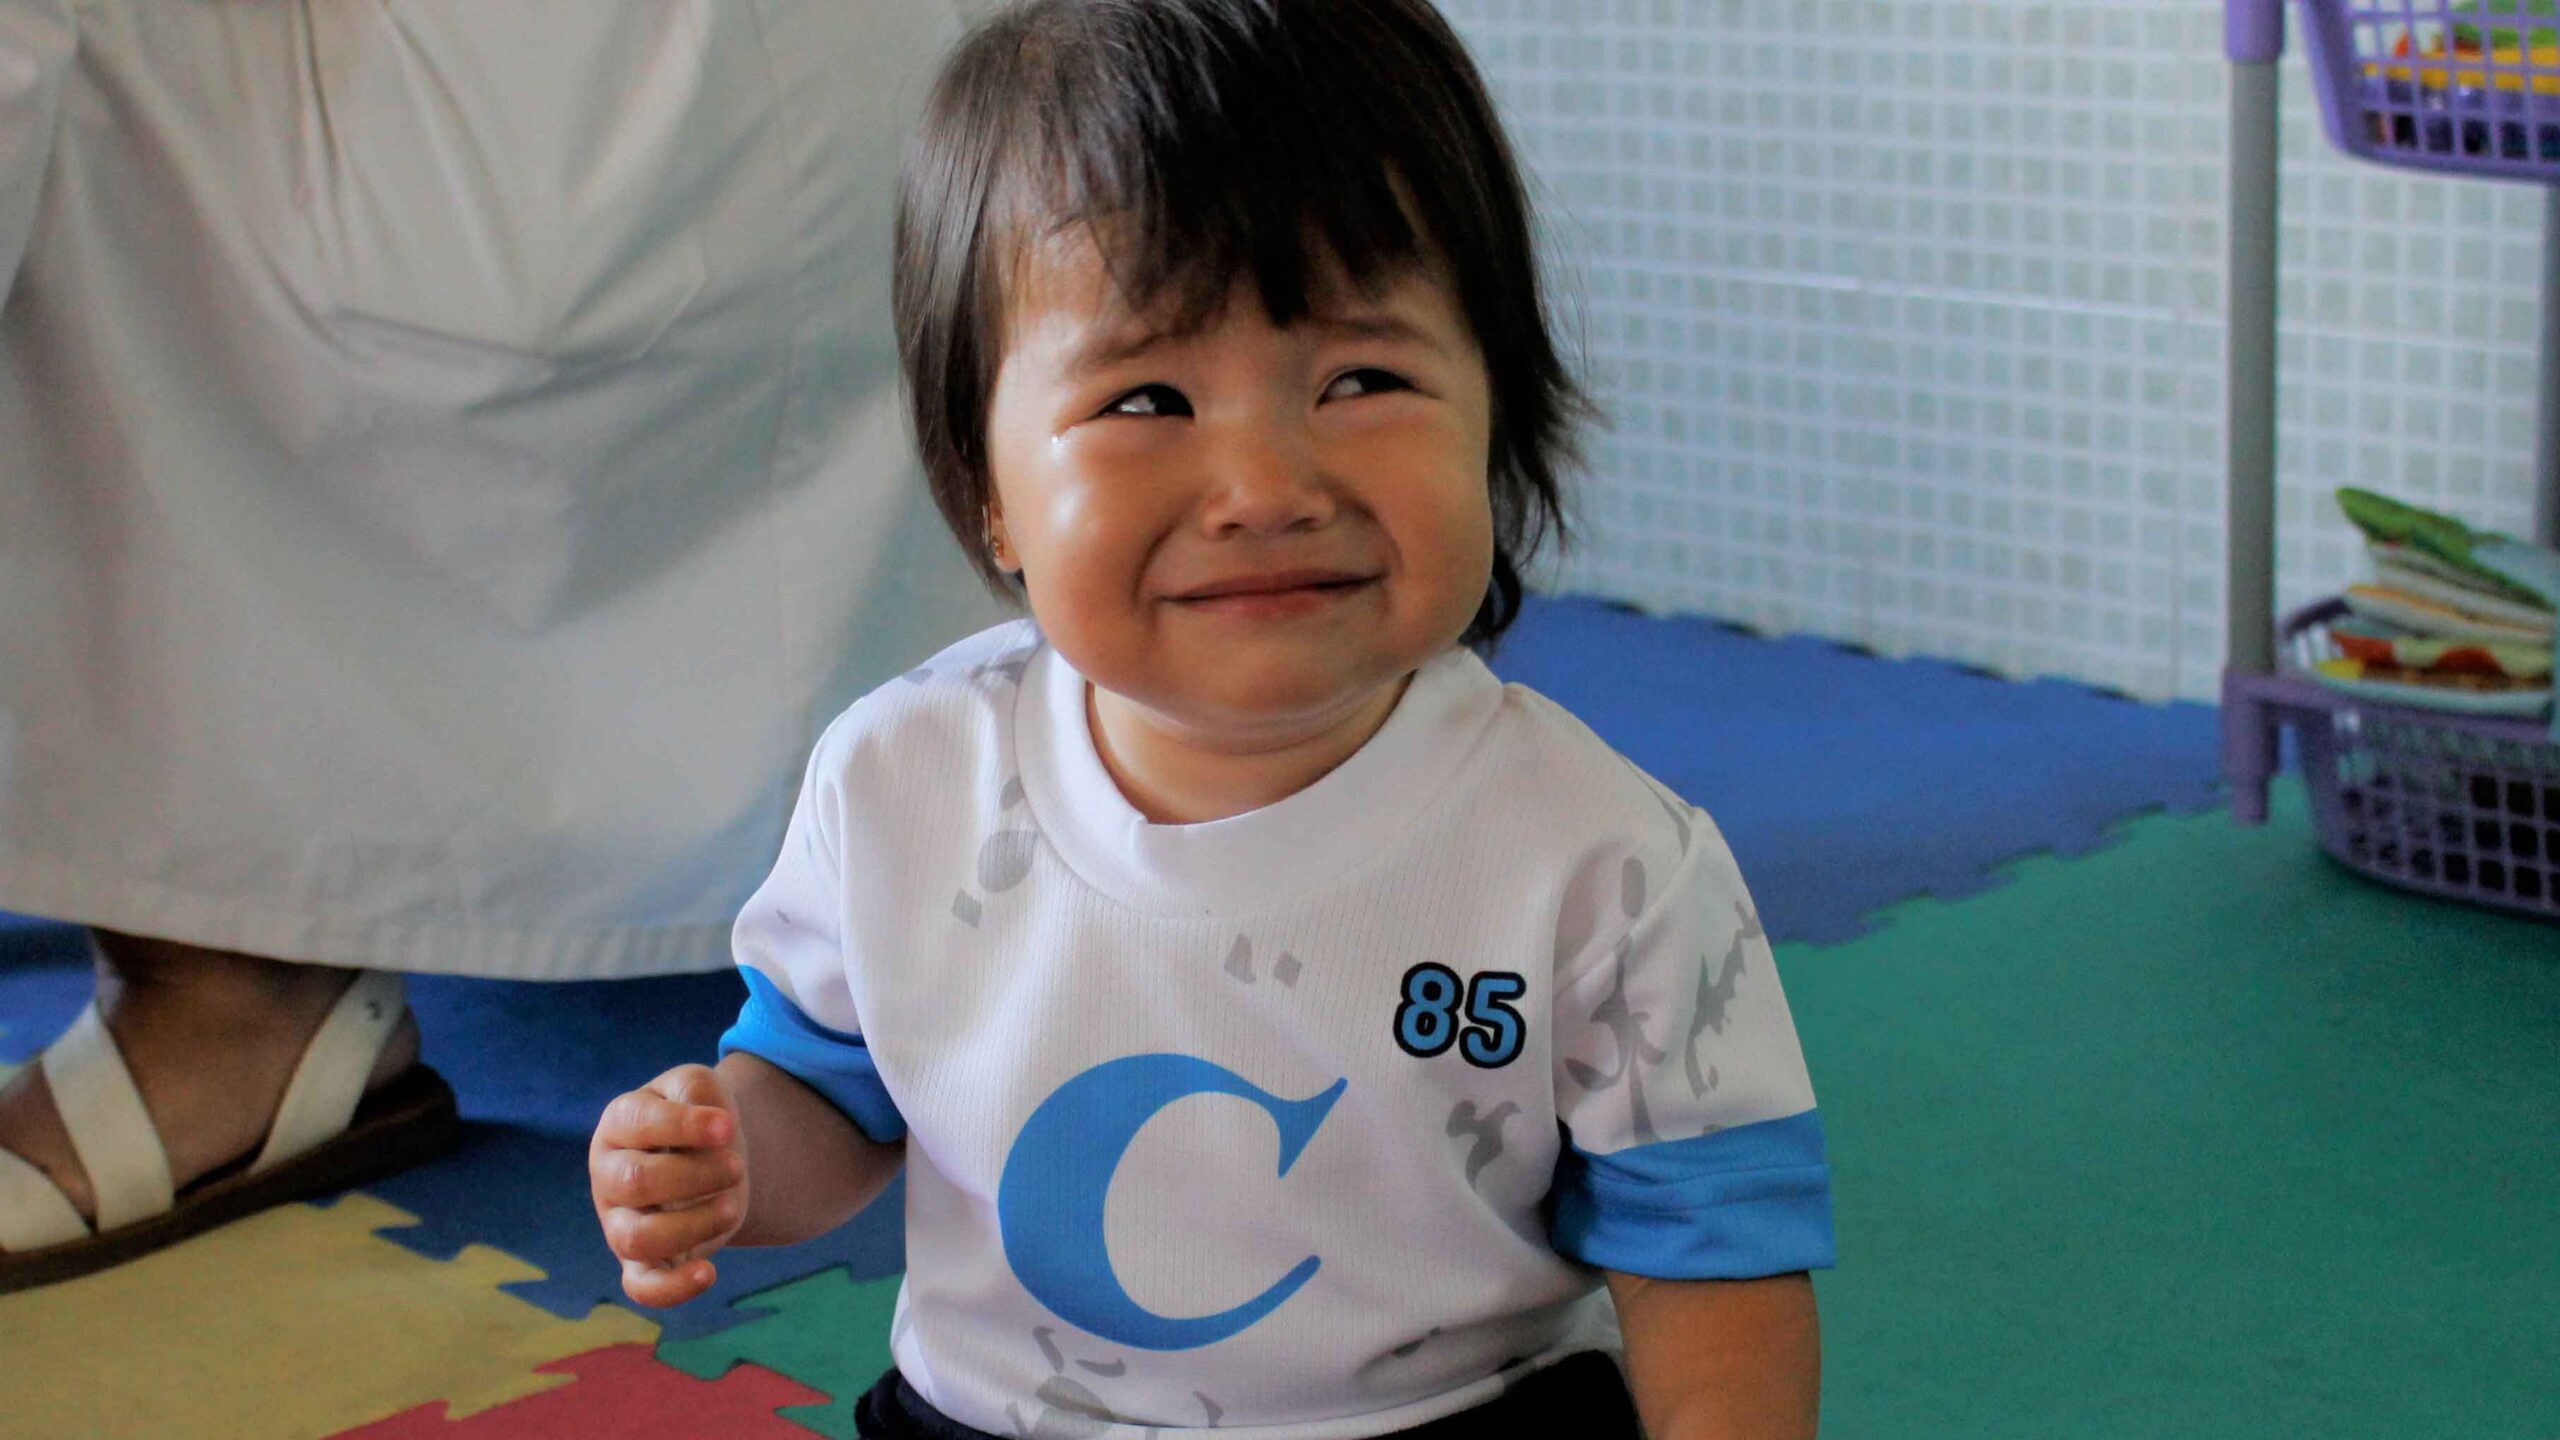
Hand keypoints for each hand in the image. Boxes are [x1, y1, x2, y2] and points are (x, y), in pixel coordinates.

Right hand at [590, 1063, 748, 1306]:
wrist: (713, 1156)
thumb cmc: (699, 1117)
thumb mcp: (697, 1085)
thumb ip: (696, 1093)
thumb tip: (712, 1128)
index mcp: (618, 1125)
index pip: (638, 1123)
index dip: (684, 1125)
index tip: (727, 1127)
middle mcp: (609, 1176)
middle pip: (636, 1182)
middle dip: (695, 1175)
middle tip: (736, 1166)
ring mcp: (620, 1223)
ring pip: (638, 1238)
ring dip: (693, 1225)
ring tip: (731, 1206)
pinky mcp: (641, 1262)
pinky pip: (642, 1287)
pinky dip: (671, 1288)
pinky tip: (709, 1274)